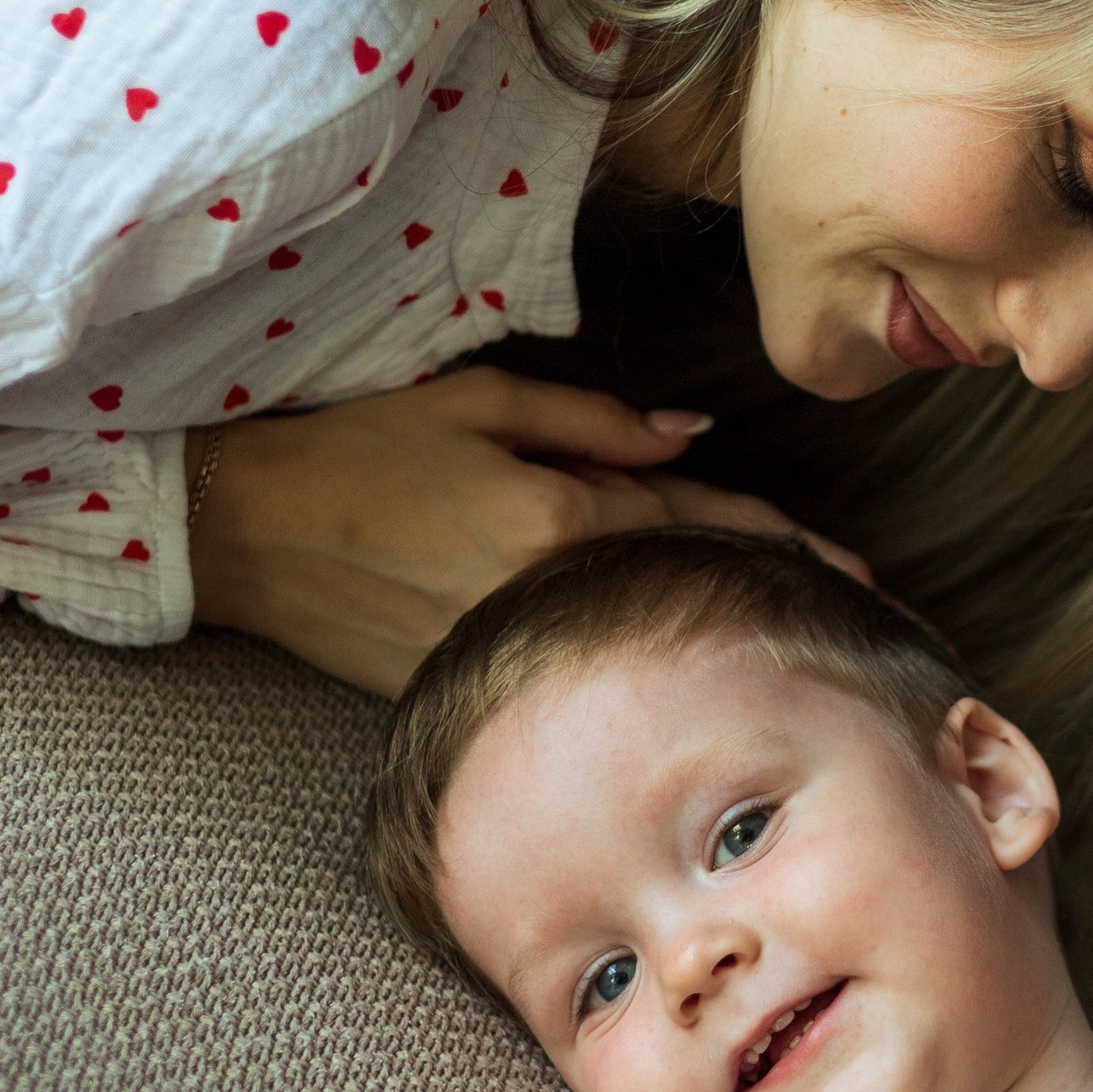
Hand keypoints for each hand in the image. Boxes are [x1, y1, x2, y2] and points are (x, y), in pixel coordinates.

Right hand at [188, 368, 871, 694]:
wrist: (237, 531)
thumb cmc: (351, 449)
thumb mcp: (476, 403)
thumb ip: (594, 422)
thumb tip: (691, 435)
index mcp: (556, 520)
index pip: (701, 532)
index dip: (785, 548)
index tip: (852, 570)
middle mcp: (543, 599)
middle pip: (686, 600)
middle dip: (773, 606)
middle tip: (855, 620)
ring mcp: (507, 654)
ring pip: (632, 644)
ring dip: (704, 645)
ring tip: (782, 650)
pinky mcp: (465, 688)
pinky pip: (568, 669)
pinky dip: (622, 668)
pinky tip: (662, 673)